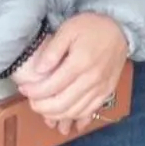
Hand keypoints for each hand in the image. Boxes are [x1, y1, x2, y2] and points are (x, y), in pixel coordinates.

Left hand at [13, 13, 128, 135]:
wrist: (120, 29)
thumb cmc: (93, 27)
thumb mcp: (69, 29)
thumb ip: (53, 50)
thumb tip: (39, 70)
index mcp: (80, 62)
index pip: (52, 86)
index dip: (35, 91)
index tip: (24, 89)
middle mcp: (92, 79)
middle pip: (62, 103)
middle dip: (42, 107)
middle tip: (31, 102)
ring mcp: (101, 88)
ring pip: (75, 112)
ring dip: (56, 115)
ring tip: (44, 109)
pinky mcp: (106, 92)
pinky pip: (90, 112)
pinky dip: (76, 118)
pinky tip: (65, 118)